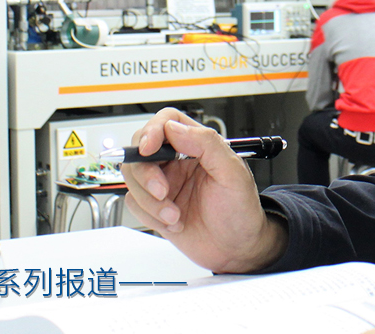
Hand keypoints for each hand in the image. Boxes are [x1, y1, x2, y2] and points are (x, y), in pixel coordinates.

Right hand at [120, 107, 282, 272]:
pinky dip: (150, 216)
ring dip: (150, 200)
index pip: (165, 123)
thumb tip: (174, 128)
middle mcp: (176, 162)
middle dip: (146, 173)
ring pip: (133, 178)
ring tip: (174, 215)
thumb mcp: (233, 173)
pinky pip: (134, 203)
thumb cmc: (241, 211)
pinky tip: (173, 223)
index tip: (148, 148)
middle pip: (140, 150)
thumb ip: (207, 144)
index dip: (151, 131)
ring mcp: (164, 184)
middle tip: (162, 191)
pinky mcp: (154, 207)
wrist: (237, 250)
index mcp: (196, 146)